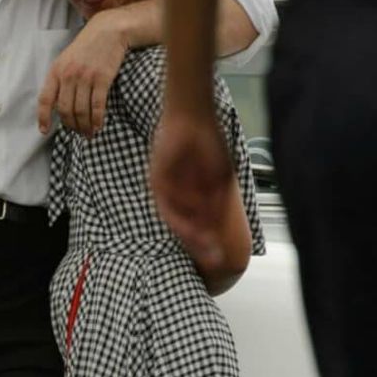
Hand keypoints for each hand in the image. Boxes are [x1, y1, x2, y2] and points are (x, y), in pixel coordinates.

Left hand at [38, 13, 126, 136]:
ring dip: (84, 126)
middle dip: (70, 125)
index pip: (45, 99)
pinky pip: (97, 105)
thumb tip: (56, 104)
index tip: (45, 131)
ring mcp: (85, 77)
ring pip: (81, 110)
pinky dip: (97, 119)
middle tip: (77, 133)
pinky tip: (98, 126)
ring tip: (88, 133)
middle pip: (65, 109)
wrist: (108, 31)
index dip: (43, 117)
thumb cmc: (86, 47)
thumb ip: (59, 79)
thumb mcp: (66, 59)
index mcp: (56, 71)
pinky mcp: (102, 79)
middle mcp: (68, 75)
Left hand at [150, 109, 234, 265]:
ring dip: (191, 232)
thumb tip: (218, 226)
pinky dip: (182, 210)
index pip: (193, 226)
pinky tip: (198, 215)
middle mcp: (174, 195)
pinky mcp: (155, 179)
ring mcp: (164, 188)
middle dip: (198, 244)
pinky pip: (166, 202)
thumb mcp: (220, 178)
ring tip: (208, 243)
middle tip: (215, 259)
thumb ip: (217, 202)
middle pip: (183, 228)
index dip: (204, 243)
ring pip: (174, 218)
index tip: (219, 257)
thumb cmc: (209, 144)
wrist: (194, 118)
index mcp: (187, 196)